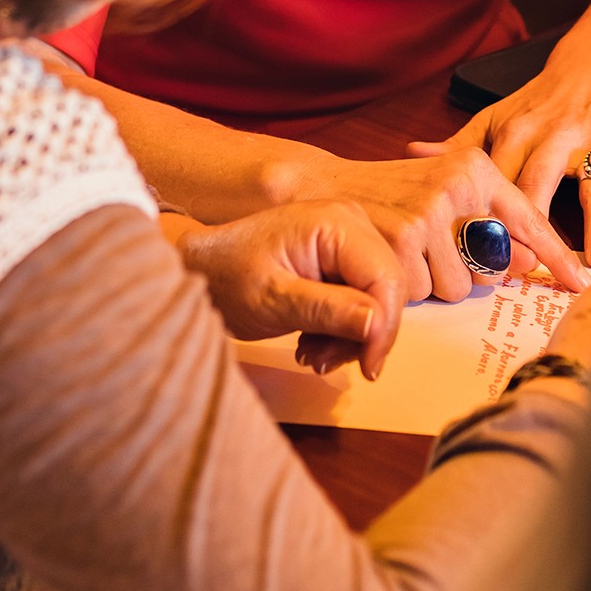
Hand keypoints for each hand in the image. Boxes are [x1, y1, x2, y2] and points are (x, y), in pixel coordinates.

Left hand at [168, 203, 405, 379]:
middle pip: (388, 289)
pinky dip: (342, 330)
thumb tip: (377, 324)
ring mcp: (348, 241)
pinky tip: (311, 341)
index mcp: (336, 222)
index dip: (385, 327)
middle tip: (321, 361)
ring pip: (378, 300)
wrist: (202, 267)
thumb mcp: (273, 300)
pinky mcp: (343, 261)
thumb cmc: (226, 275)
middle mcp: (351, 224)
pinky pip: (363, 301)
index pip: (386, 278)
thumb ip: (328, 310)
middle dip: (363, 335)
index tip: (367, 368)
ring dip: (350, 337)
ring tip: (309, 353)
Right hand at [261, 150, 590, 306]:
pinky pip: (426, 291)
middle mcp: (460, 184)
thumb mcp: (444, 190)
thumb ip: (488, 220)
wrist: (323, 189)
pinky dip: (408, 288)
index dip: (556, 255)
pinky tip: (392, 261)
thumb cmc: (389, 196)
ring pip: (460, 285)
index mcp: (476, 168)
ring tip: (410, 255)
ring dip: (435, 283)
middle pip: (494, 266)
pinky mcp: (405, 236)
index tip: (580, 281)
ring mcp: (432, 209)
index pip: (528, 219)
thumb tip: (527, 263)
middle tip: (438, 257)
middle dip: (470, 275)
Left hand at [412, 36, 590, 269]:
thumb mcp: (497, 117)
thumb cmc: (540, 100)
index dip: (487, 219)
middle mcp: (552, 136)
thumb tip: (412, 155)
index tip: (479, 259)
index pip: (497, 182)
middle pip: (539, 185)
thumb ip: (458, 144)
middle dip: (534, 226)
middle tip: (530, 269)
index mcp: (515, 133)